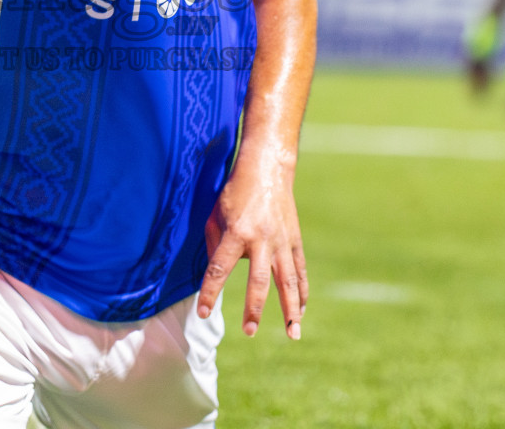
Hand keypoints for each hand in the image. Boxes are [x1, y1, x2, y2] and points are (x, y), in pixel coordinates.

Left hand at [197, 159, 307, 339]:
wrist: (267, 169)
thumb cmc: (234, 193)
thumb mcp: (214, 215)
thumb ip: (214, 246)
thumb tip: (216, 275)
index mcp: (236, 232)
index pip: (219, 269)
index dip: (210, 292)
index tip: (203, 313)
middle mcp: (261, 239)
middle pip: (258, 280)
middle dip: (254, 308)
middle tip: (249, 331)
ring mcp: (281, 241)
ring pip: (288, 281)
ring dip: (291, 310)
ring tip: (293, 334)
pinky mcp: (294, 241)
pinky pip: (299, 272)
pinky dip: (301, 293)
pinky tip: (301, 313)